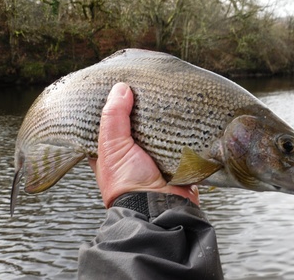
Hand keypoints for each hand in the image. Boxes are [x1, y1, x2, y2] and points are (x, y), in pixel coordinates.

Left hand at [89, 82, 198, 207]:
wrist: (159, 207)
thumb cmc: (128, 184)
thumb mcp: (112, 147)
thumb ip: (114, 117)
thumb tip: (121, 88)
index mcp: (111, 149)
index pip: (111, 120)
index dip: (115, 104)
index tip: (123, 85)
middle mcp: (133, 151)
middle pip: (137, 122)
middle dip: (142, 107)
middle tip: (148, 86)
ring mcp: (155, 155)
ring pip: (159, 128)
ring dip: (163, 117)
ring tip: (167, 93)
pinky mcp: (175, 157)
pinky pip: (179, 137)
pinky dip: (180, 127)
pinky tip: (182, 112)